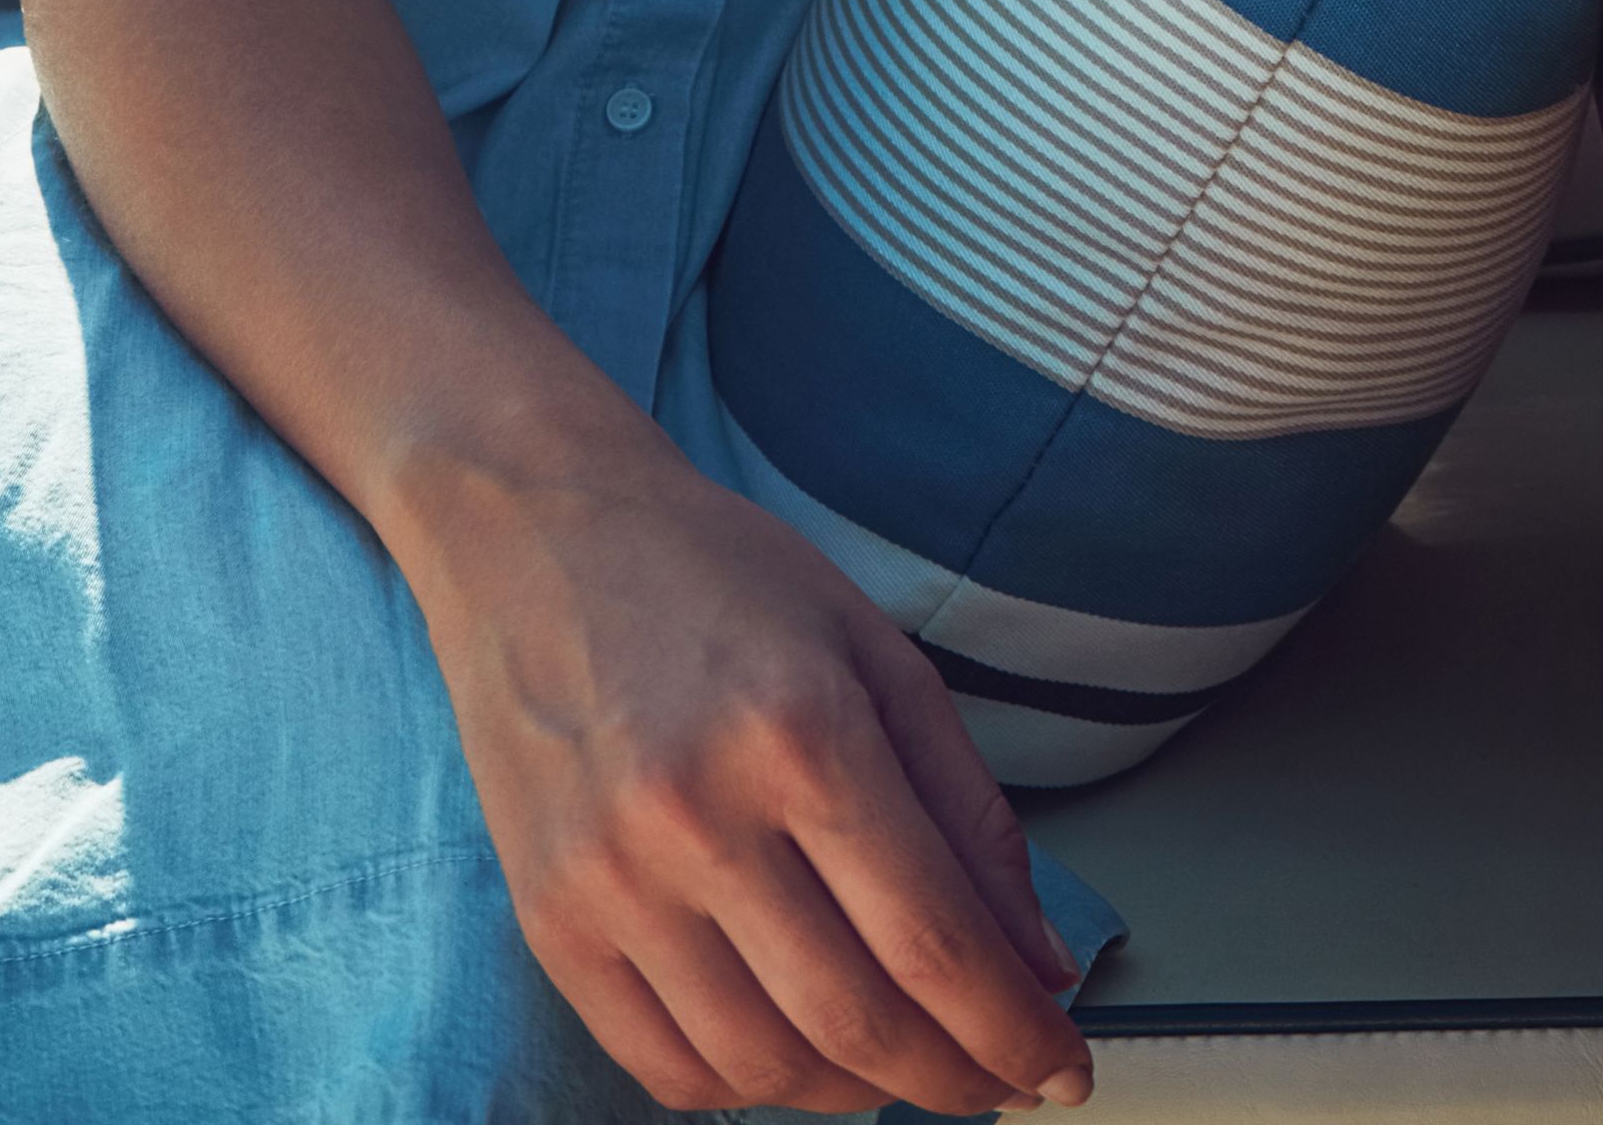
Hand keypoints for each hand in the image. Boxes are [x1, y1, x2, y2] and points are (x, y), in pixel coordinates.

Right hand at [390, 419, 1087, 1114]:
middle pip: (856, 1019)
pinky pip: (661, 1062)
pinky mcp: (549, 919)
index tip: (1065, 1070)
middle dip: (956, 1080)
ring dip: (858, 1096)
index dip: (1015, 1032)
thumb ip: (969, 815)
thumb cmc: (720, 579)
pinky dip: (749, 1090)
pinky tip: (803, 1060)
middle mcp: (699, 818)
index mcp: (804, 736)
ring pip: (761, 1062)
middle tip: (1004, 1085)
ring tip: (911, 1070)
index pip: (934, 941)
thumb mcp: (880, 655)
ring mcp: (611, 879)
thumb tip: (1038, 962)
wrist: (537, 533)